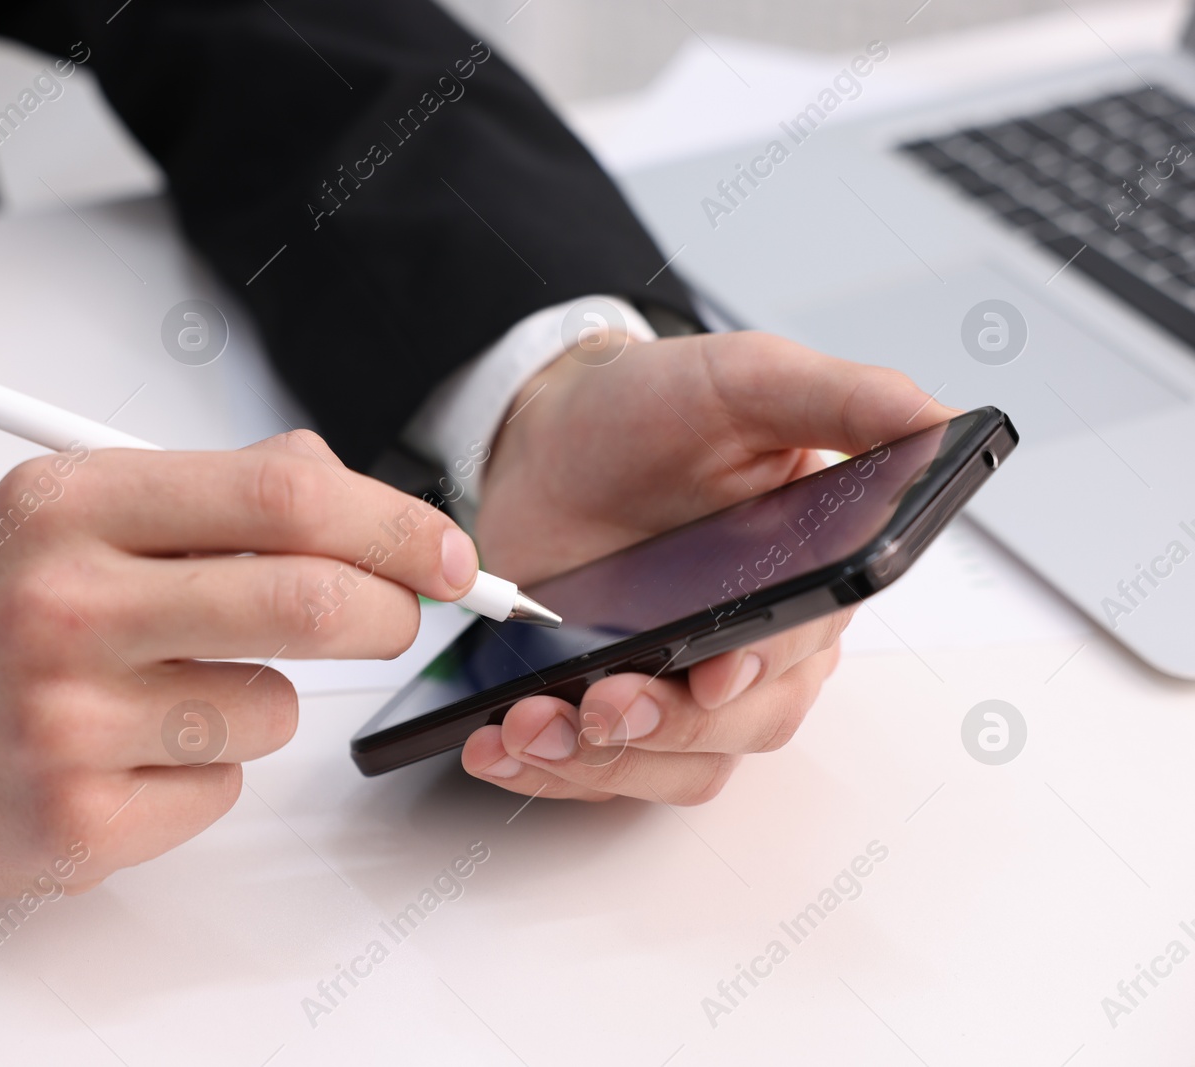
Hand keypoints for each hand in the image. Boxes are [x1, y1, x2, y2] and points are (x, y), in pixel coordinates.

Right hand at [0, 431, 482, 894]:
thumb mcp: (77, 505)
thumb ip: (216, 494)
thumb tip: (359, 501)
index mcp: (74, 505)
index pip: (284, 495)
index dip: (395, 525)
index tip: (446, 554)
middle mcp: (65, 606)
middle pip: (309, 604)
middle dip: (387, 614)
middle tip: (393, 618)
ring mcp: (67, 723)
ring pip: (274, 710)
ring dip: (260, 698)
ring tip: (168, 688)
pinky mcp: (74, 822)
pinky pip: (222, 788)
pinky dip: (202, 768)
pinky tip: (125, 751)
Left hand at [462, 330, 955, 802]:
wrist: (547, 436)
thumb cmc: (649, 408)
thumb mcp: (745, 380)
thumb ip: (841, 398)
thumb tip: (938, 418)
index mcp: (811, 578)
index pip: (804, 647)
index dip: (761, 670)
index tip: (712, 669)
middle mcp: (761, 648)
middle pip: (743, 725)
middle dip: (667, 724)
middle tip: (602, 700)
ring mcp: (685, 687)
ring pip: (677, 764)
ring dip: (601, 759)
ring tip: (527, 727)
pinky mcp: (615, 708)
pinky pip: (604, 774)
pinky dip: (552, 772)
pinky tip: (499, 746)